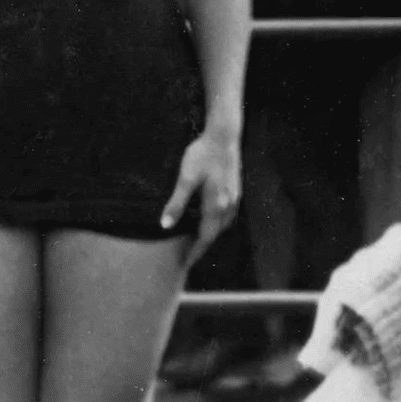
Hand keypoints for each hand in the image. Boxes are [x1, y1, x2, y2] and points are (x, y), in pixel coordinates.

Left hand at [161, 125, 239, 265]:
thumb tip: (164, 226)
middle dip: (202, 246)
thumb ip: (176, 203)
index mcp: (215, 206)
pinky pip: (226, 215)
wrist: (223, 137)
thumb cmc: (201, 156)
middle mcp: (228, 206)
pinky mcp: (235, 190)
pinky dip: (217, 223)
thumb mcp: (185, 179)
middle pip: (215, 233)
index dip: (195, 252)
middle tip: (188, 256)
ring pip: (222, 225)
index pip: (205, 237)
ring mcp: (234, 198)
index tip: (185, 264)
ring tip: (196, 241)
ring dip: (210, 235)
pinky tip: (209, 220)